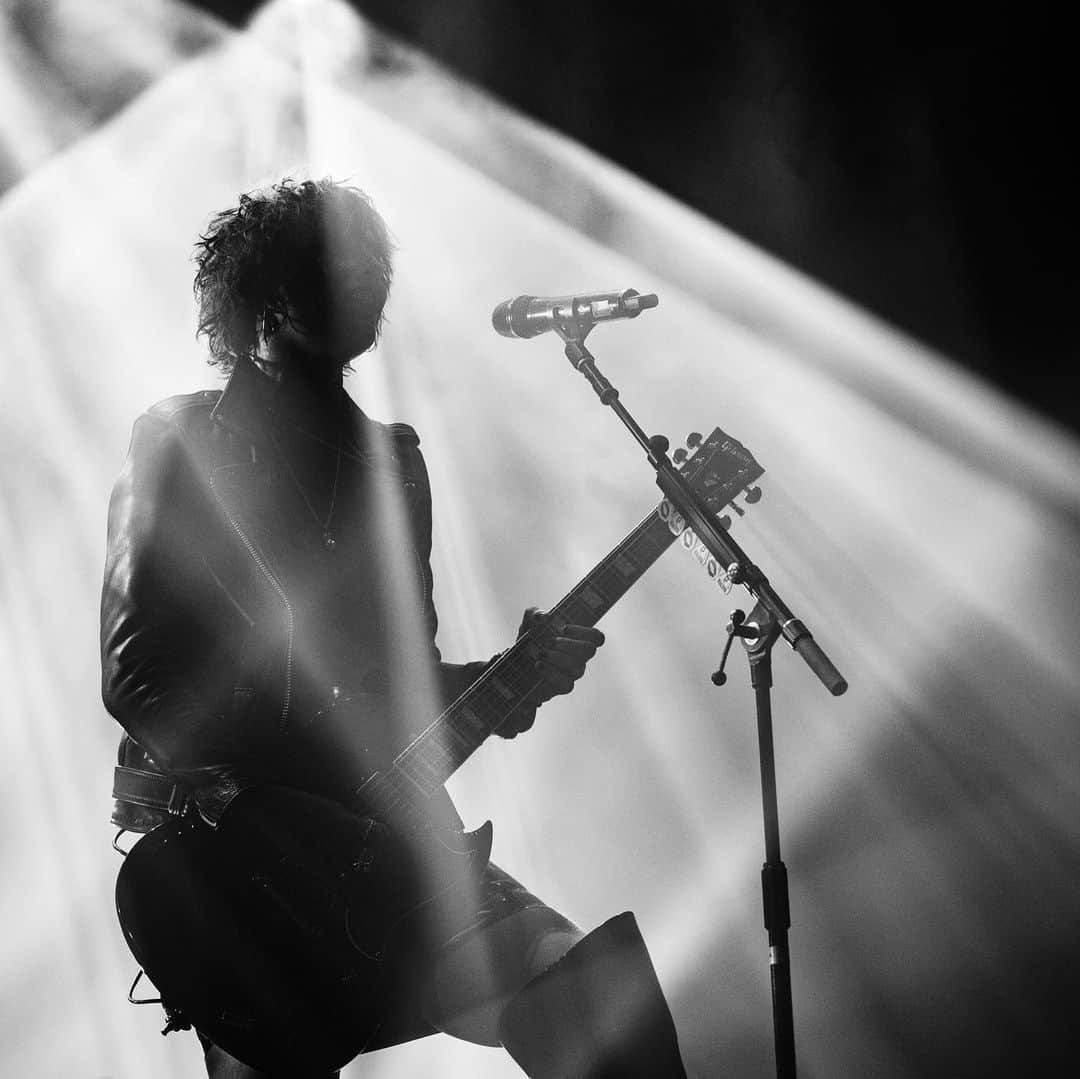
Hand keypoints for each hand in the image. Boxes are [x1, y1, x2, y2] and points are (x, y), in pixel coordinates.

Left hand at [497, 608, 604, 738]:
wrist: (517, 665)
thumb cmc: (530, 641)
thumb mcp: (529, 623)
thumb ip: (534, 614)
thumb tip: (543, 616)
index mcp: (578, 639)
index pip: (596, 637)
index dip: (584, 631)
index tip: (562, 628)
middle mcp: (580, 656)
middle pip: (589, 650)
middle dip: (569, 644)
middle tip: (548, 641)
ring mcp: (573, 672)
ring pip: (577, 667)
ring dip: (556, 658)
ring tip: (540, 654)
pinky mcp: (563, 686)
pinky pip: (566, 683)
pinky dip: (550, 673)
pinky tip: (538, 665)